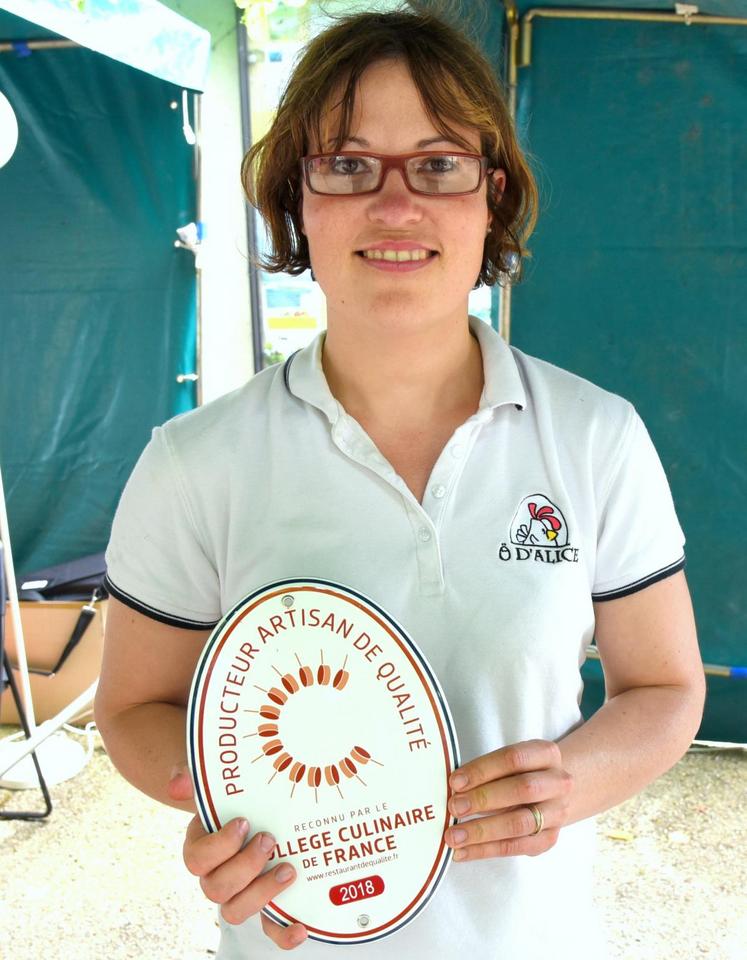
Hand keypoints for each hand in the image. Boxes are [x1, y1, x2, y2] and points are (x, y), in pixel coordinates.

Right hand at [168, 766, 307, 949]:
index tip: (243, 822)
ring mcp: (241, 893)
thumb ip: (193, 778)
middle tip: (269, 839)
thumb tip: (176, 785)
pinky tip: (302, 927)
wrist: (255, 806)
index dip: (219, 846)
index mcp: (201, 849)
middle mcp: (216, 876)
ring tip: (288, 869)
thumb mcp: (213, 782)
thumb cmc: (231, 796)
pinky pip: (268, 930)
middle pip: (216, 889)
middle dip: (244, 867)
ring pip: (236, 911)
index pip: (197, 859)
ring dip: (262, 894)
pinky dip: (283, 934)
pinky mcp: (266, 904)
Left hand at [444, 740, 572, 860]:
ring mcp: (556, 813)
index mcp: (546, 754)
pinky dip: (485, 850)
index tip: (455, 782)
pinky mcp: (548, 839)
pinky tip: (463, 851)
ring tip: (454, 836)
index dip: (483, 770)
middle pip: (522, 789)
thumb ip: (486, 773)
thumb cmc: (520, 773)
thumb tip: (454, 790)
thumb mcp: (509, 763)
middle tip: (454, 807)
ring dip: (482, 830)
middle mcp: (558, 783)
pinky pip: (515, 847)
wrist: (551, 793)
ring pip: (519, 823)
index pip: (514, 758)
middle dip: (484, 798)